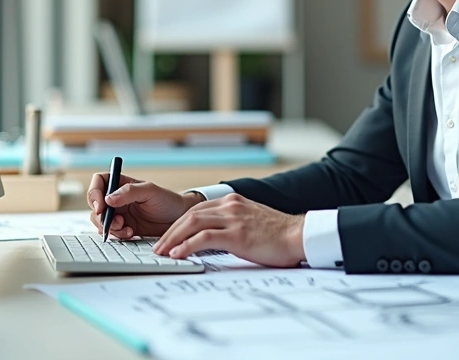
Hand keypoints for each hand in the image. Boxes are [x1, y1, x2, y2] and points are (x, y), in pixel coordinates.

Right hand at [87, 173, 202, 238]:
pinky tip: (130, 233)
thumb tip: (108, 199)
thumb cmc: (167, 200)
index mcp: (121, 183)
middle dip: (102, 216)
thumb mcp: (150, 191)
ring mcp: (119, 213)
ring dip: (110, 227)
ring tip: (126, 229)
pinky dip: (117, 235)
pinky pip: (111, 232)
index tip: (101, 206)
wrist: (178, 219)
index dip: (95, 193)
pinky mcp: (123, 227)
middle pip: (96, 204)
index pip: (100, 182)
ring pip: (100, 220)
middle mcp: (117, 198)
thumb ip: (129, 192)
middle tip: (117, 222)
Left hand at [153, 193, 305, 267]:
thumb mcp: (250, 223)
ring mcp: (233, 218)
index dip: (178, 225)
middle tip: (158, 247)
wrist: (299, 235)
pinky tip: (178, 255)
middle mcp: (230, 206)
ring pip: (192, 224)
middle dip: (170, 232)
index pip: (196, 211)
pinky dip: (187, 246)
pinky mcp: (237, 234)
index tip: (167, 238)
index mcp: (232, 202)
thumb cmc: (279, 235)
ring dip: (173, 239)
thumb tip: (212, 241)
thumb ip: (231, 226)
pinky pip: (203, 238)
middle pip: (189, 216)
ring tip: (162, 253)